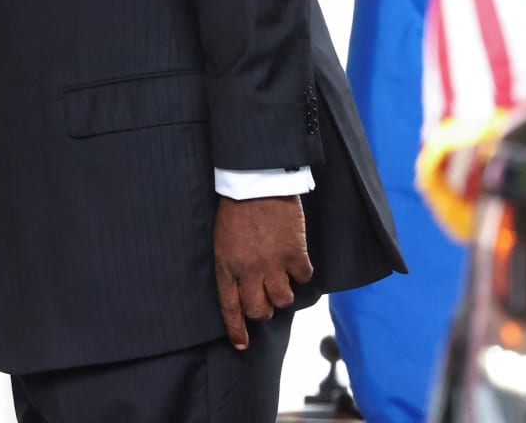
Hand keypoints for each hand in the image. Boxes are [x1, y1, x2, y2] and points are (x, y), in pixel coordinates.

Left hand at [213, 194, 311, 349]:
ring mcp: (272, 264)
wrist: (257, 182)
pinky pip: (303, 278)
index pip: (230, 307)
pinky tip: (296, 260)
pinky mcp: (294, 253)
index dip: (236, 329)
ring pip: (283, 299)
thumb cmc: (236, 208)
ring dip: (283, 292)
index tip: (242, 345)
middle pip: (259, 311)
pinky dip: (301, 272)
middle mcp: (249, 271)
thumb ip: (232, 265)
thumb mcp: (222, 240)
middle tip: (267, 298)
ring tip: (281, 277)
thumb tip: (246, 287)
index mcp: (226, 266)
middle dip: (264, 310)